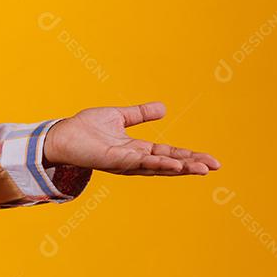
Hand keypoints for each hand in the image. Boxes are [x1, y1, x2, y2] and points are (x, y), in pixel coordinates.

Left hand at [42, 101, 220, 175]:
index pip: (169, 153)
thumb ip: (140, 114)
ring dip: (179, 168)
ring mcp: (125, 162)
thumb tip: (164, 107)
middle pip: (169, 163)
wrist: (61, 135)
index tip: (210, 160)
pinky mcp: (114, 161)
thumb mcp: (119, 116)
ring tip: (201, 169)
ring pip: (158, 166)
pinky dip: (158, 163)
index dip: (189, 156)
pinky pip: (139, 163)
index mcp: (137, 149)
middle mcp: (134, 159)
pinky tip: (173, 164)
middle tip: (214, 167)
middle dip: (191, 165)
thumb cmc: (86, 128)